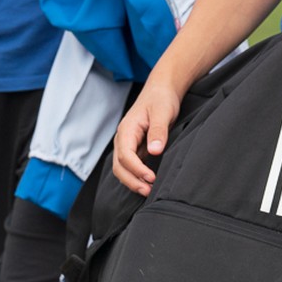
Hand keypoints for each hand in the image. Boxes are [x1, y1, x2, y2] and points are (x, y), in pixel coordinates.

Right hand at [113, 81, 182, 195]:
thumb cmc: (161, 99)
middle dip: (132, 180)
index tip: (151, 178)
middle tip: (149, 191)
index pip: (125, 155)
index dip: (137, 169)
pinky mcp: (135, 147)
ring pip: (122, 168)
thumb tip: (154, 151)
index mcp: (127, 130)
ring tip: (149, 190)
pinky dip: (136, 176)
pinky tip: (148, 182)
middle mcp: (123, 138)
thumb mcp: (162, 112)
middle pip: (119, 166)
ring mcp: (127, 144)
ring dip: (133, 181)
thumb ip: (158, 132)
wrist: (161, 90)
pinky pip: (130, 165)